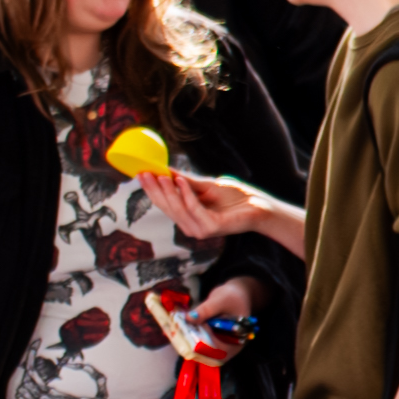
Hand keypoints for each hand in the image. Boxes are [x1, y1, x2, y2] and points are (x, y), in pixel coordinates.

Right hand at [153, 168, 294, 248]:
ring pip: (178, 209)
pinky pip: (193, 209)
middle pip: (166, 207)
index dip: (151, 189)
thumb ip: (186, 181)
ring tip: (162, 175)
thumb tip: (164, 169)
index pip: (163, 203)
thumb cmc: (234, 197)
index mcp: (186, 216)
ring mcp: (199, 229)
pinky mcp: (210, 228)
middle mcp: (189, 225)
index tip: (140, 173)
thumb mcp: (205, 186)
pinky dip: (186, 195)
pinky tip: (181, 181)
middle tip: (144, 173)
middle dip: (154, 190)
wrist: (258, 205)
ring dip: (168, 191)